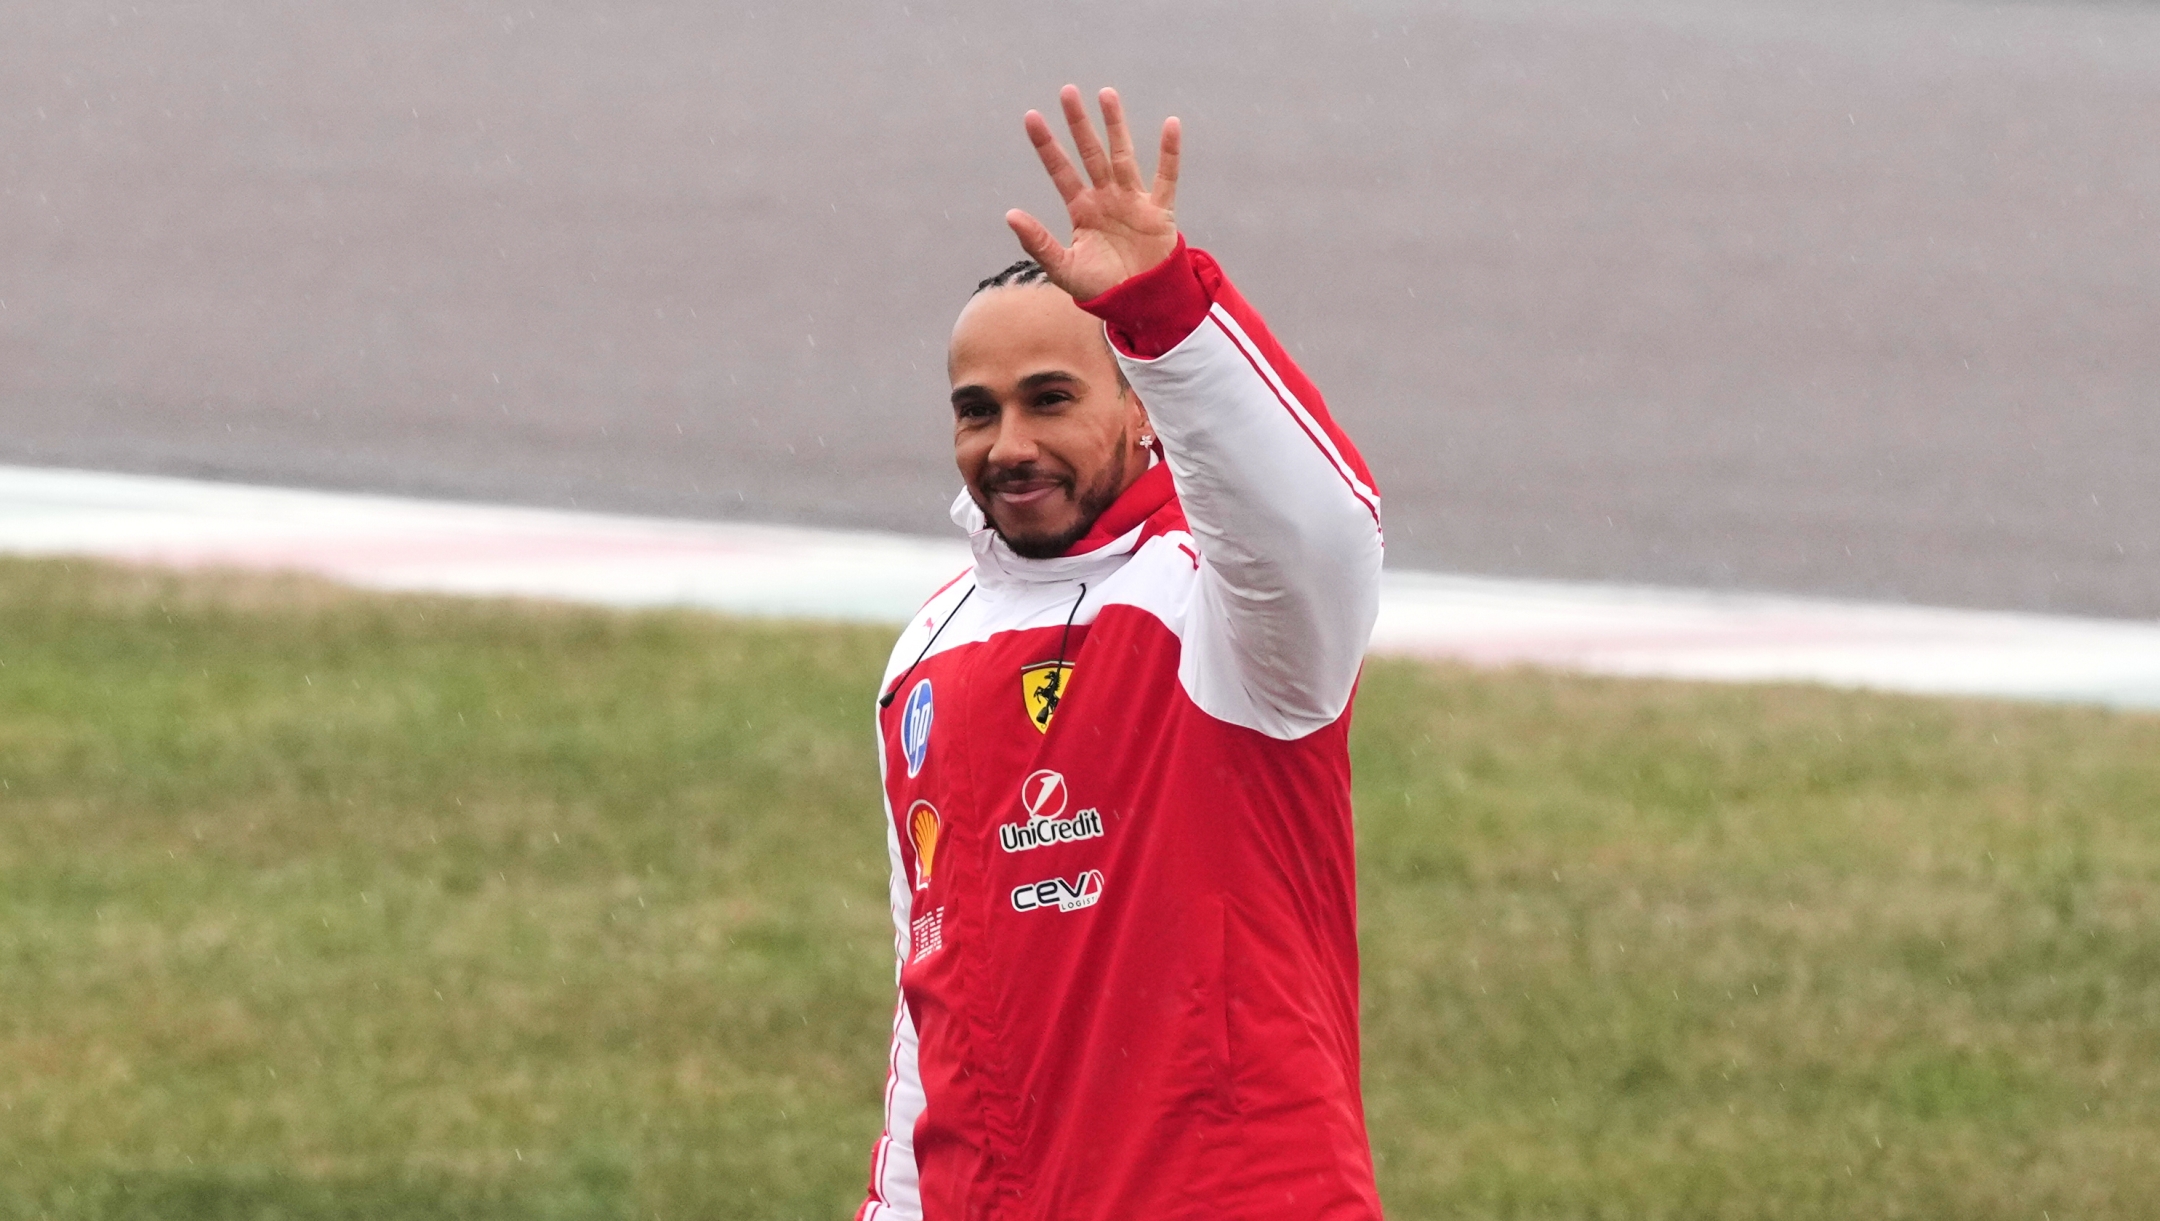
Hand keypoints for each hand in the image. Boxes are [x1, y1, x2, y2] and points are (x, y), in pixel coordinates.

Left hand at [1006, 86, 1181, 300]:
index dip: (1046, 145)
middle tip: (1067, 91)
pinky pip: (1166, 177)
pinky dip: (1170, 153)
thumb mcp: (1063, 269)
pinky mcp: (1159, 211)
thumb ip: (1038, 242)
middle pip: (1090, 153)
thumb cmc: (1100, 289)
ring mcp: (1133, 200)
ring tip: (1106, 94)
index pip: (1060, 170)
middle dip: (1079, 124)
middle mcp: (1106, 198)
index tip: (1031, 117)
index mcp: (1082, 210)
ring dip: (1115, 126)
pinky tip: (1170, 124)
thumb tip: (1010, 215)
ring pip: (1123, 155)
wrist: (1139, 305)